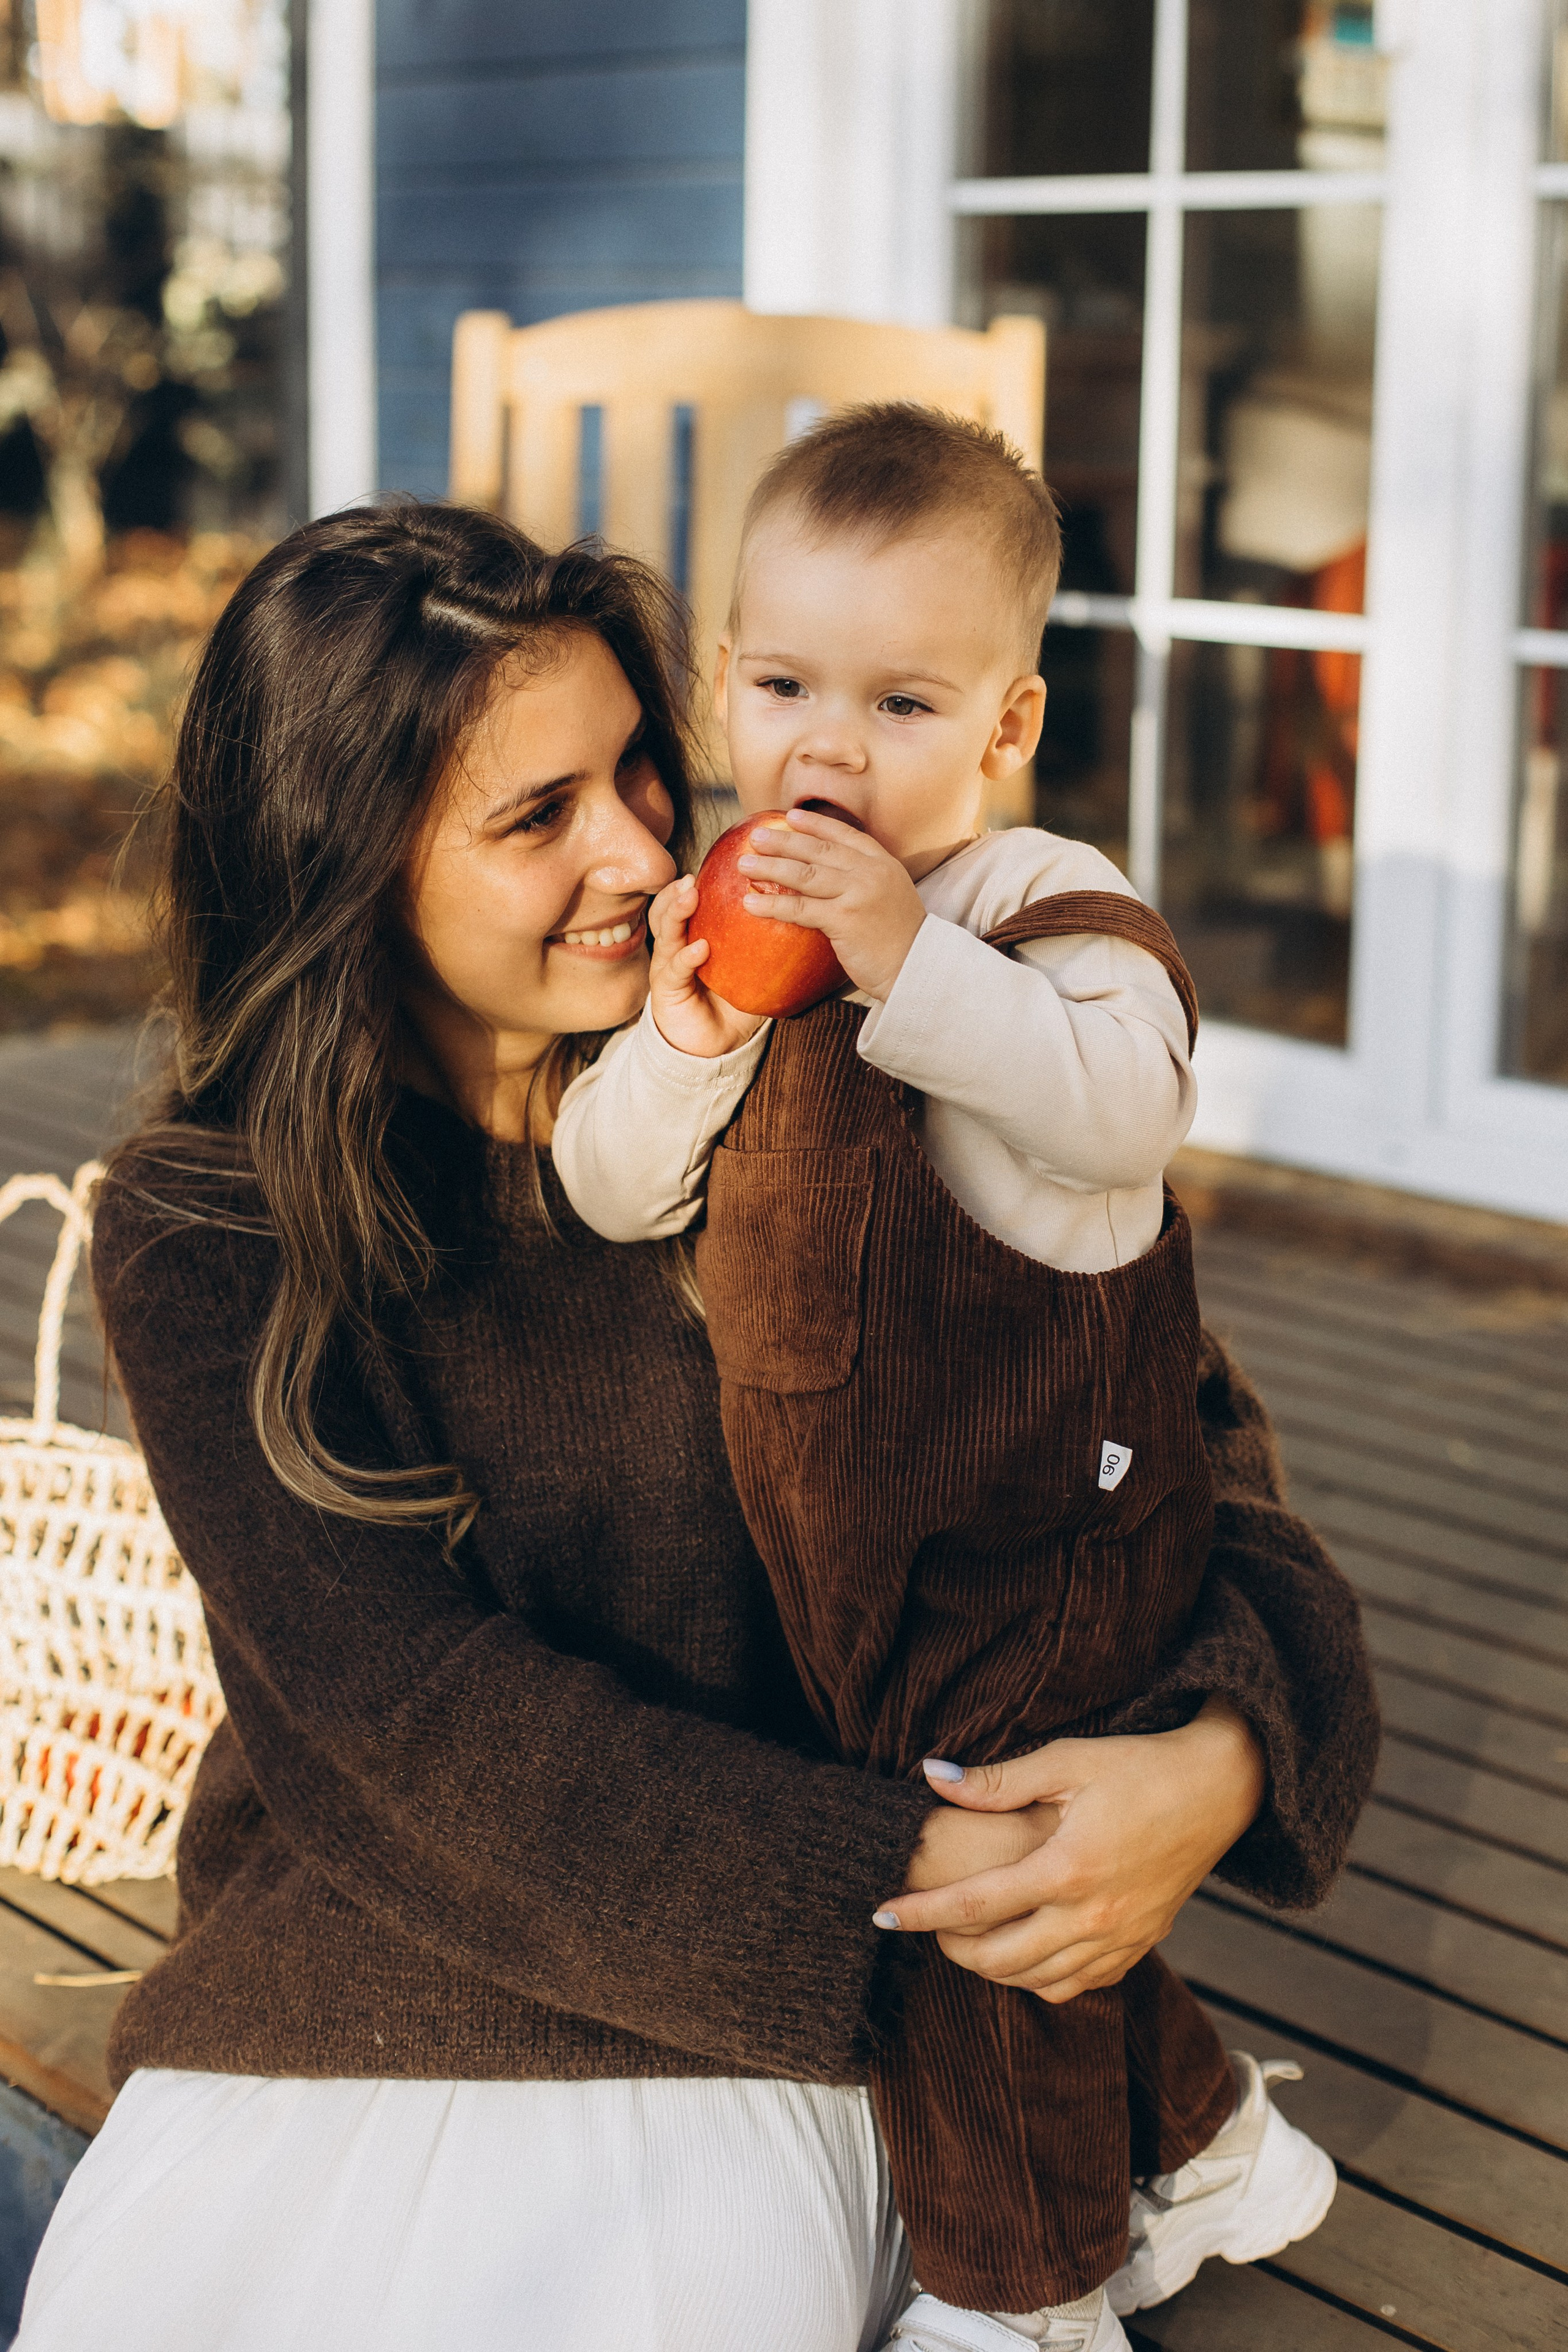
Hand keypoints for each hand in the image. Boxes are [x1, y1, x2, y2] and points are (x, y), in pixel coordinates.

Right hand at [646, 875, 767, 1058]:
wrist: (715, 1048)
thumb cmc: (733, 1006)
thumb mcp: (753, 971)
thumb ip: (771, 947)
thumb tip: (812, 919)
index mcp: (694, 937)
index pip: (690, 903)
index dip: (698, 883)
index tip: (715, 864)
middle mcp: (677, 947)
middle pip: (669, 910)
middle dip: (678, 891)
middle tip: (694, 876)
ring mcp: (668, 967)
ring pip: (666, 933)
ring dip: (676, 912)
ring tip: (689, 896)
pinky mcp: (666, 992)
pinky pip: (675, 970)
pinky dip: (686, 957)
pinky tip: (700, 948)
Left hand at [736, 807, 926, 1000]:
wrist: (918, 968)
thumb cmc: (900, 940)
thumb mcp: (889, 897)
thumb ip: (865, 881)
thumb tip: (830, 876)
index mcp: (883, 863)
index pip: (844, 835)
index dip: (815, 825)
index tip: (789, 817)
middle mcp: (871, 872)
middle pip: (818, 850)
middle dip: (783, 841)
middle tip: (755, 836)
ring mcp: (858, 893)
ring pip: (805, 874)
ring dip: (770, 867)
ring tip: (743, 864)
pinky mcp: (845, 919)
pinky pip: (800, 908)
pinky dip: (772, 904)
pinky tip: (750, 903)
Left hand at [876, 1698, 1264, 2002]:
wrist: (1220, 1789)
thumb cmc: (1140, 1767)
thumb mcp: (1067, 1761)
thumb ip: (997, 1780)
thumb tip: (931, 1777)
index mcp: (1067, 1870)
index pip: (974, 1905)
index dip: (920, 1913)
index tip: (880, 1914)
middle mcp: (1092, 1917)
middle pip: (998, 1958)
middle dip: (948, 1948)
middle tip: (921, 1925)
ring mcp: (1120, 1940)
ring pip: (1036, 1980)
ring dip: (989, 1967)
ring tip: (962, 1939)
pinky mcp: (1140, 1946)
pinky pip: (1078, 1984)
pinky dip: (1039, 1978)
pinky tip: (1022, 1951)